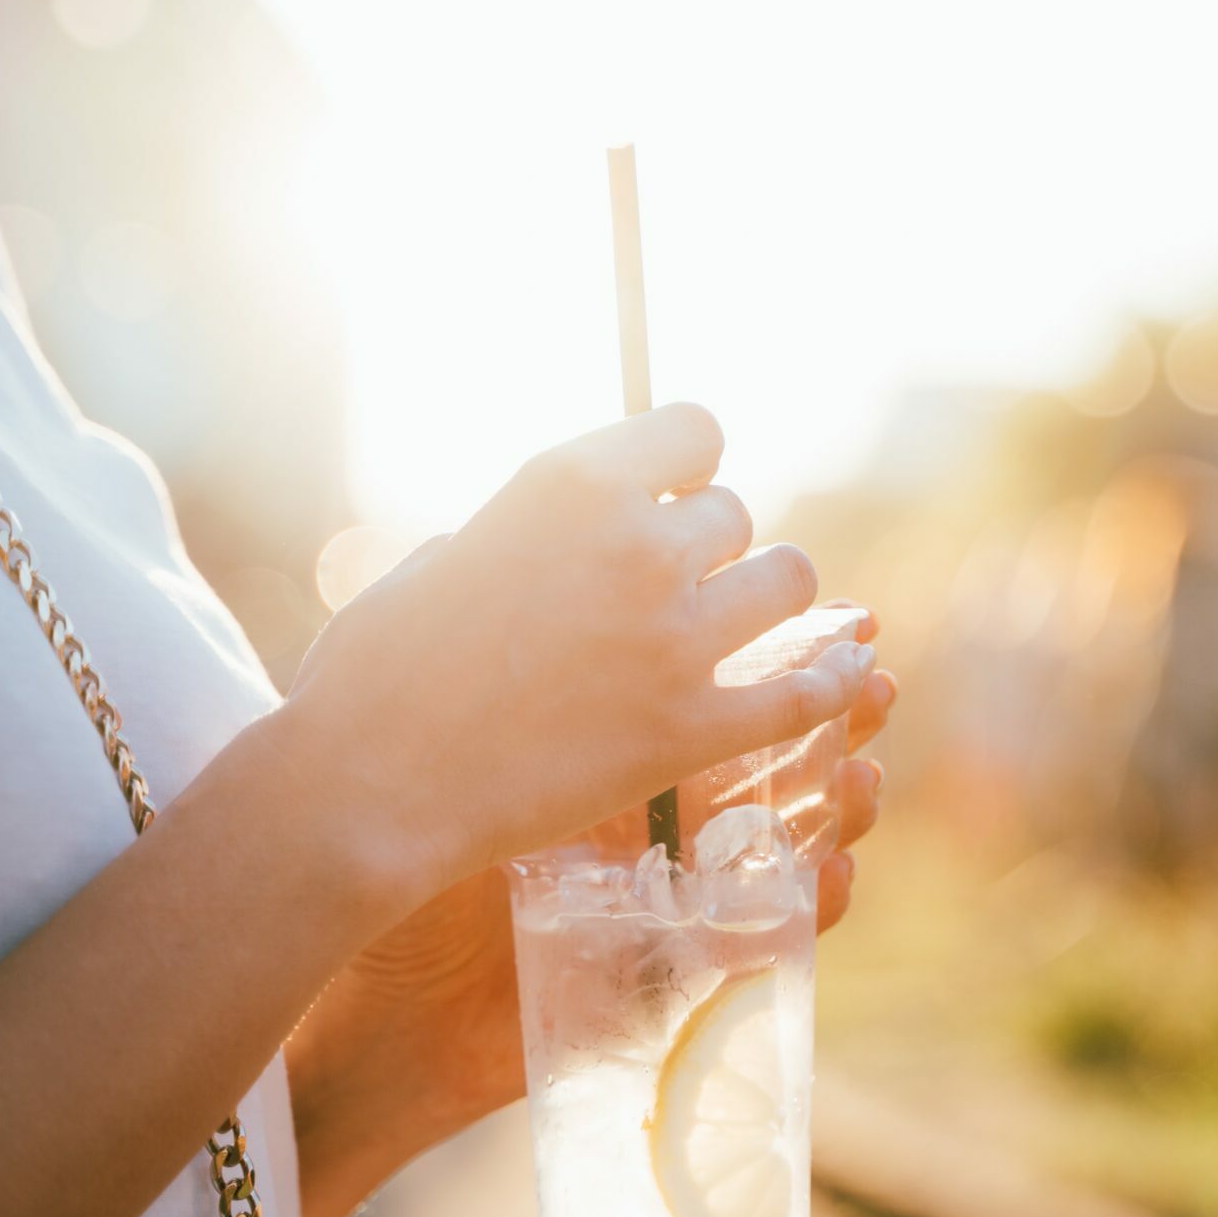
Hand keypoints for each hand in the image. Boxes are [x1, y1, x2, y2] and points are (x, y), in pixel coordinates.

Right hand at [273, 403, 877, 912]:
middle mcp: (639, 544)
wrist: (367, 788)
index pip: (697, 428)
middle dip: (709, 549)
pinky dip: (833, 683)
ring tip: (744, 627)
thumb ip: (520, 532)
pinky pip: (804, 692)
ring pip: (790, 583)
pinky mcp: (692, 729)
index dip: (688, 466)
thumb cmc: (376, 676)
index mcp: (573, 482)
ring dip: (769, 602)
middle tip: (676, 592)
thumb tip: (550, 534)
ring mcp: (674, 638)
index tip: (670, 499)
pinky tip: (850, 677)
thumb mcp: (442, 557)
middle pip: (735, 515)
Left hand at [286, 625, 898, 1216]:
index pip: (719, 698)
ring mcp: (673, 911)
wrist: (365, 1005)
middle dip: (836, 720)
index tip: (832, 615)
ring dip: (837, 813)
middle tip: (875, 682)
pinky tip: (835, 877)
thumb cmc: (392, 872)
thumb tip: (550, 575)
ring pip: (788, 853)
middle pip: (775, 764)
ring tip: (866, 779)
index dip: (782, 659)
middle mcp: (657, 837)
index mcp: (616, 768)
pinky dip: (809, 917)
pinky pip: (761, 951)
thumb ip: (511, 675)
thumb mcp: (458, 756)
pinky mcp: (672, 987)